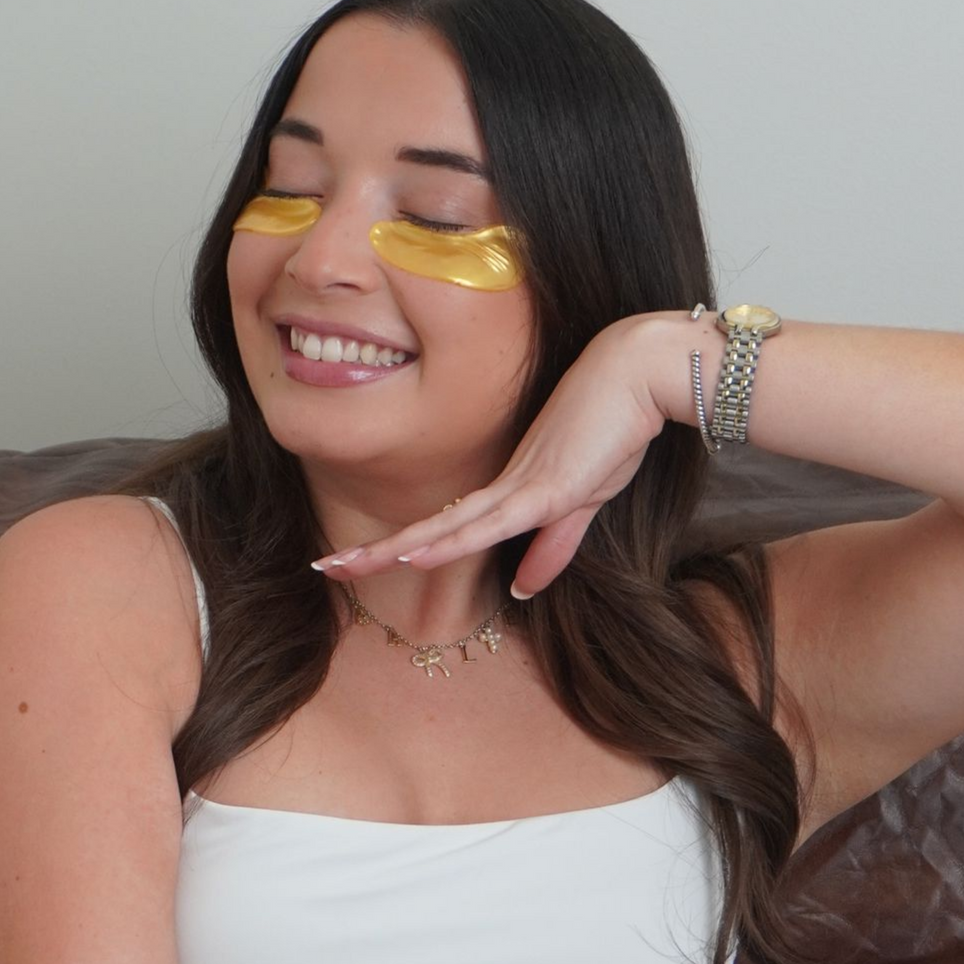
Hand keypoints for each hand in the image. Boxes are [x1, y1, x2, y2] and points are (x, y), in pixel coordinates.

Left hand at [312, 317, 668, 595]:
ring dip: (390, 549)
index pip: (445, 525)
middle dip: (373, 549)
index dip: (405, 543)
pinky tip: (411, 554)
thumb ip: (554, 545)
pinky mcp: (543, 487)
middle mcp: (501, 486)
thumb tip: (523, 589)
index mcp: (508, 489)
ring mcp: (517, 485)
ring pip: (441, 527)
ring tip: (340, 567)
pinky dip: (447, 541)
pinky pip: (485, 523)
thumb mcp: (585, 502)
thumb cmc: (617, 427)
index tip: (367, 558)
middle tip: (322, 567)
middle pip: (427, 527)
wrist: (640, 374)